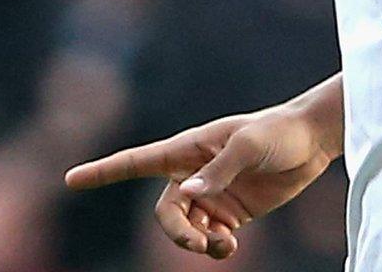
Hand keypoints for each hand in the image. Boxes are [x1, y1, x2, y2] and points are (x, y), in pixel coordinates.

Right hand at [63, 105, 335, 260]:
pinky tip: (231, 245)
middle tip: (200, 245)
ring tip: (223, 246)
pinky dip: (216, 248)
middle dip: (176, 233)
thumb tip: (189, 195)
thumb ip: (218, 170)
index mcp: (186, 149)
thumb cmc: (275, 132)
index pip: (135, 161)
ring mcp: (210, 195)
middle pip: (165, 212)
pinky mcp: (230, 212)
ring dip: (197, 244)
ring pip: (185, 229)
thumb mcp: (248, 146)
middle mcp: (191, 173)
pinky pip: (210, 237)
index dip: (102, 171)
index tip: (70, 180)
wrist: (310, 141)